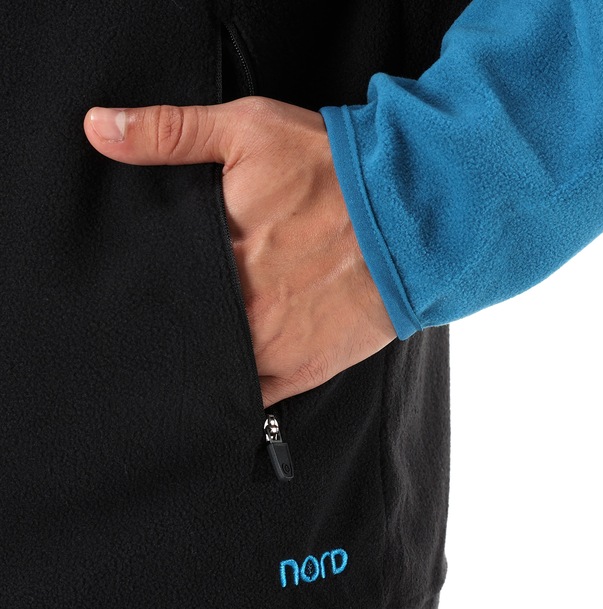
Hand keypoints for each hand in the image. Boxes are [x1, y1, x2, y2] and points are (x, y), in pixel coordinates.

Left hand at [83, 97, 396, 407]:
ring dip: (199, 361)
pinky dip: (234, 393)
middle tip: (165, 322)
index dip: (141, 288)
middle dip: (170, 327)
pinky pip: (252, 397)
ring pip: (210, 371)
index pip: (154, 285)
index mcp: (217, 254)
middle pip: (181, 332)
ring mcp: (271, 347)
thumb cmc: (334, 171)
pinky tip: (226, 379)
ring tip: (194, 350)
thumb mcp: (250, 131)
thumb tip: (98, 130)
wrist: (415, 214)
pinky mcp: (303, 370)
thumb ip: (172, 133)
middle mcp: (238, 310)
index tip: (137, 289)